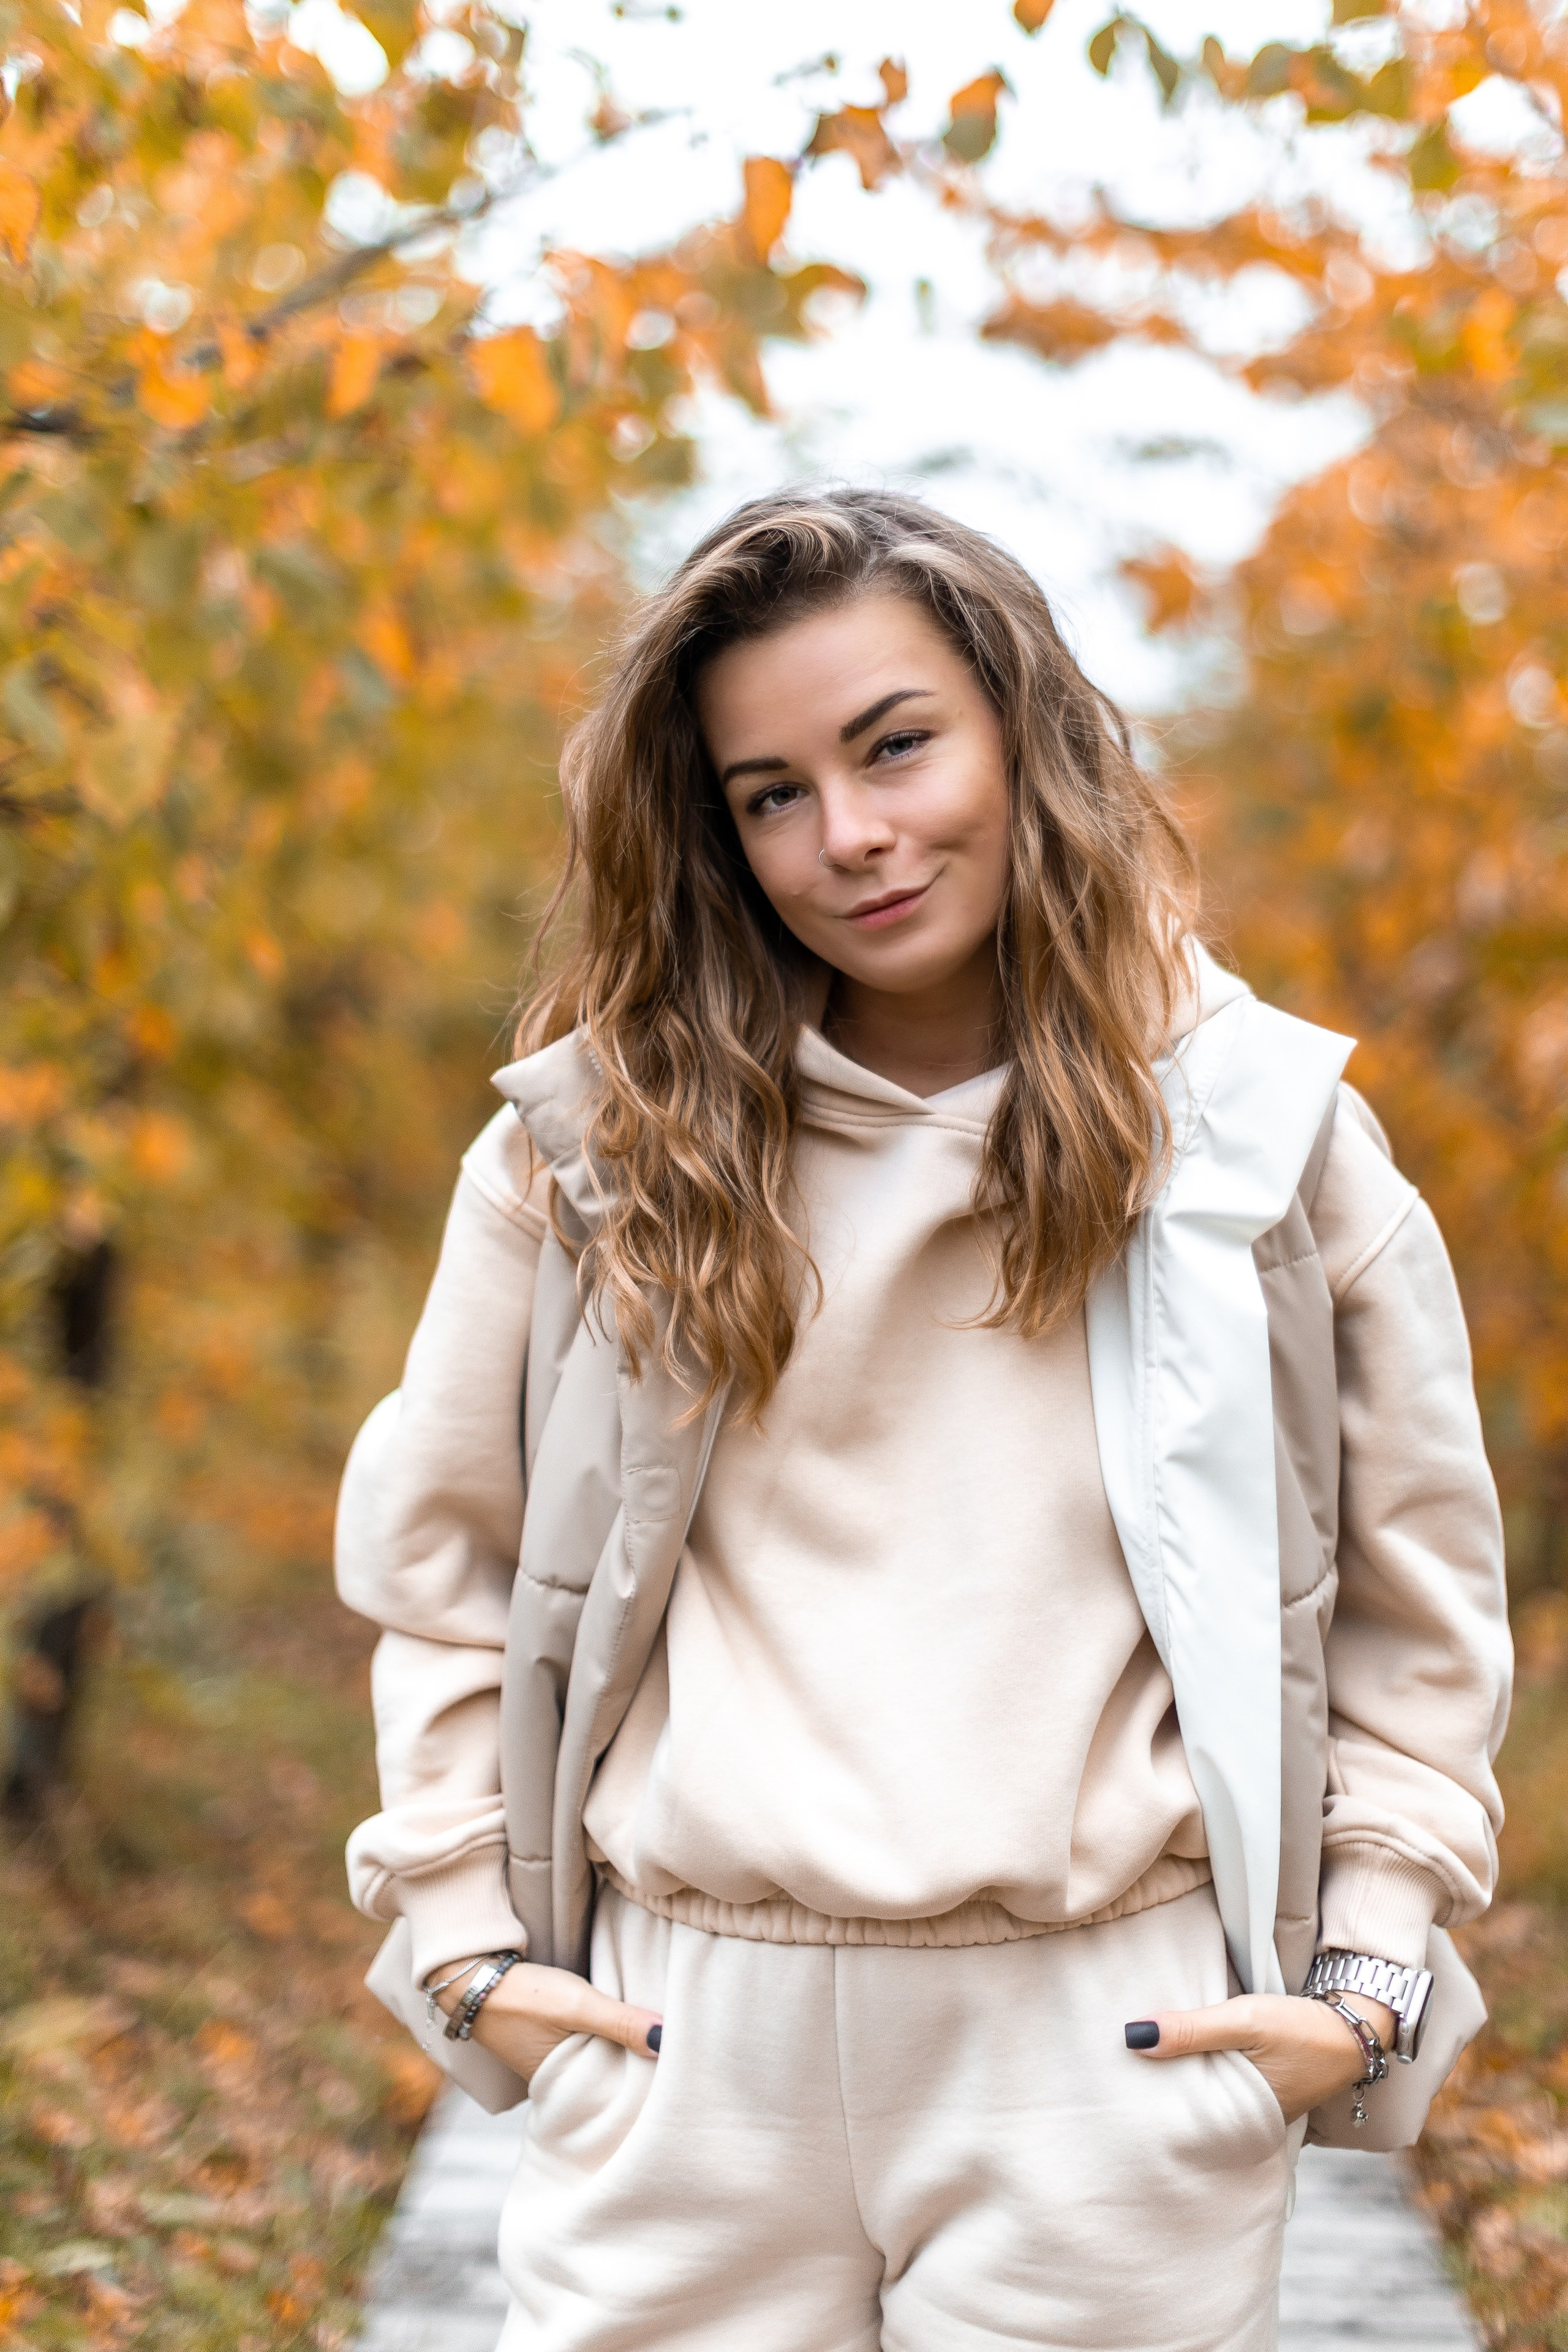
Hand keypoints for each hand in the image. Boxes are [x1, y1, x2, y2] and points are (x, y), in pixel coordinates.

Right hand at [432, 1956, 661, 2085]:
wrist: (471, 1974)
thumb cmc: (524, 1995)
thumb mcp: (577, 2006)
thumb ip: (620, 2021)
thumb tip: (667, 2040)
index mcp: (565, 2087)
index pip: (616, 2096)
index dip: (645, 2087)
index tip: (679, 2078)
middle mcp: (559, 2081)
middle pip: (609, 2079)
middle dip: (636, 2071)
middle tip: (677, 2060)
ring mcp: (551, 2060)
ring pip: (598, 2060)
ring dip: (620, 2051)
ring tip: (658, 2042)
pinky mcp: (548, 2039)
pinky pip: (585, 2045)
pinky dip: (603, 2038)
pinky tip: (623, 2026)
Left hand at [1125, 1992, 1396, 2124]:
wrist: (1355, 2024)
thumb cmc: (1302, 2026)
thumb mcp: (1244, 2021)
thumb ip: (1193, 2029)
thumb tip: (1134, 2036)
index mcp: (1240, 2118)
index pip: (1181, 2116)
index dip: (1149, 2100)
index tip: (1114, 2084)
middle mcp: (1246, 2122)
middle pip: (1191, 2108)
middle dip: (1161, 2093)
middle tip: (1118, 2075)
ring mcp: (1255, 2108)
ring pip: (1207, 2095)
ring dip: (1183, 2079)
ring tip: (1141, 2064)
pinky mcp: (1261, 2090)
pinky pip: (1223, 2085)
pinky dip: (1205, 2072)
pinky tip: (1183, 2057)